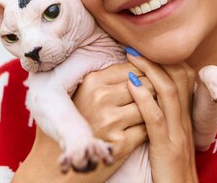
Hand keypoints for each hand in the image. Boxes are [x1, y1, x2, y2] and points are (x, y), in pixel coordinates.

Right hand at [13, 62, 152, 182]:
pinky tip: (141, 130)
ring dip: (152, 111)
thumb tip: (137, 54)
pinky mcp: (120, 144)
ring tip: (147, 114)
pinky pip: (148, 128)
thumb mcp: (86, 93)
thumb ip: (108, 77)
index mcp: (92, 81)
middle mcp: (100, 98)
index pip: (133, 68)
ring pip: (150, 106)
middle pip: (146, 85)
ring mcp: (110, 121)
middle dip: (152, 92)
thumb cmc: (78, 123)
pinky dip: (149, 129)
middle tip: (151, 99)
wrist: (64, 162)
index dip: (145, 74)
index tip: (146, 81)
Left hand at [126, 52, 198, 182]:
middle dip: (156, 59)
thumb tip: (149, 97)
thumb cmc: (171, 170)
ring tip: (130, 57)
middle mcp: (185, 121)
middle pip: (178, 78)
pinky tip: (131, 85)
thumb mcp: (172, 140)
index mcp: (186, 119)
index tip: (146, 50)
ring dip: (148, 70)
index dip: (167, 61)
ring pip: (169, 92)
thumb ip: (166, 118)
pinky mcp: (167, 147)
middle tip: (134, 46)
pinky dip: (144, 98)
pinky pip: (156, 118)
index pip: (184, 78)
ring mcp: (178, 134)